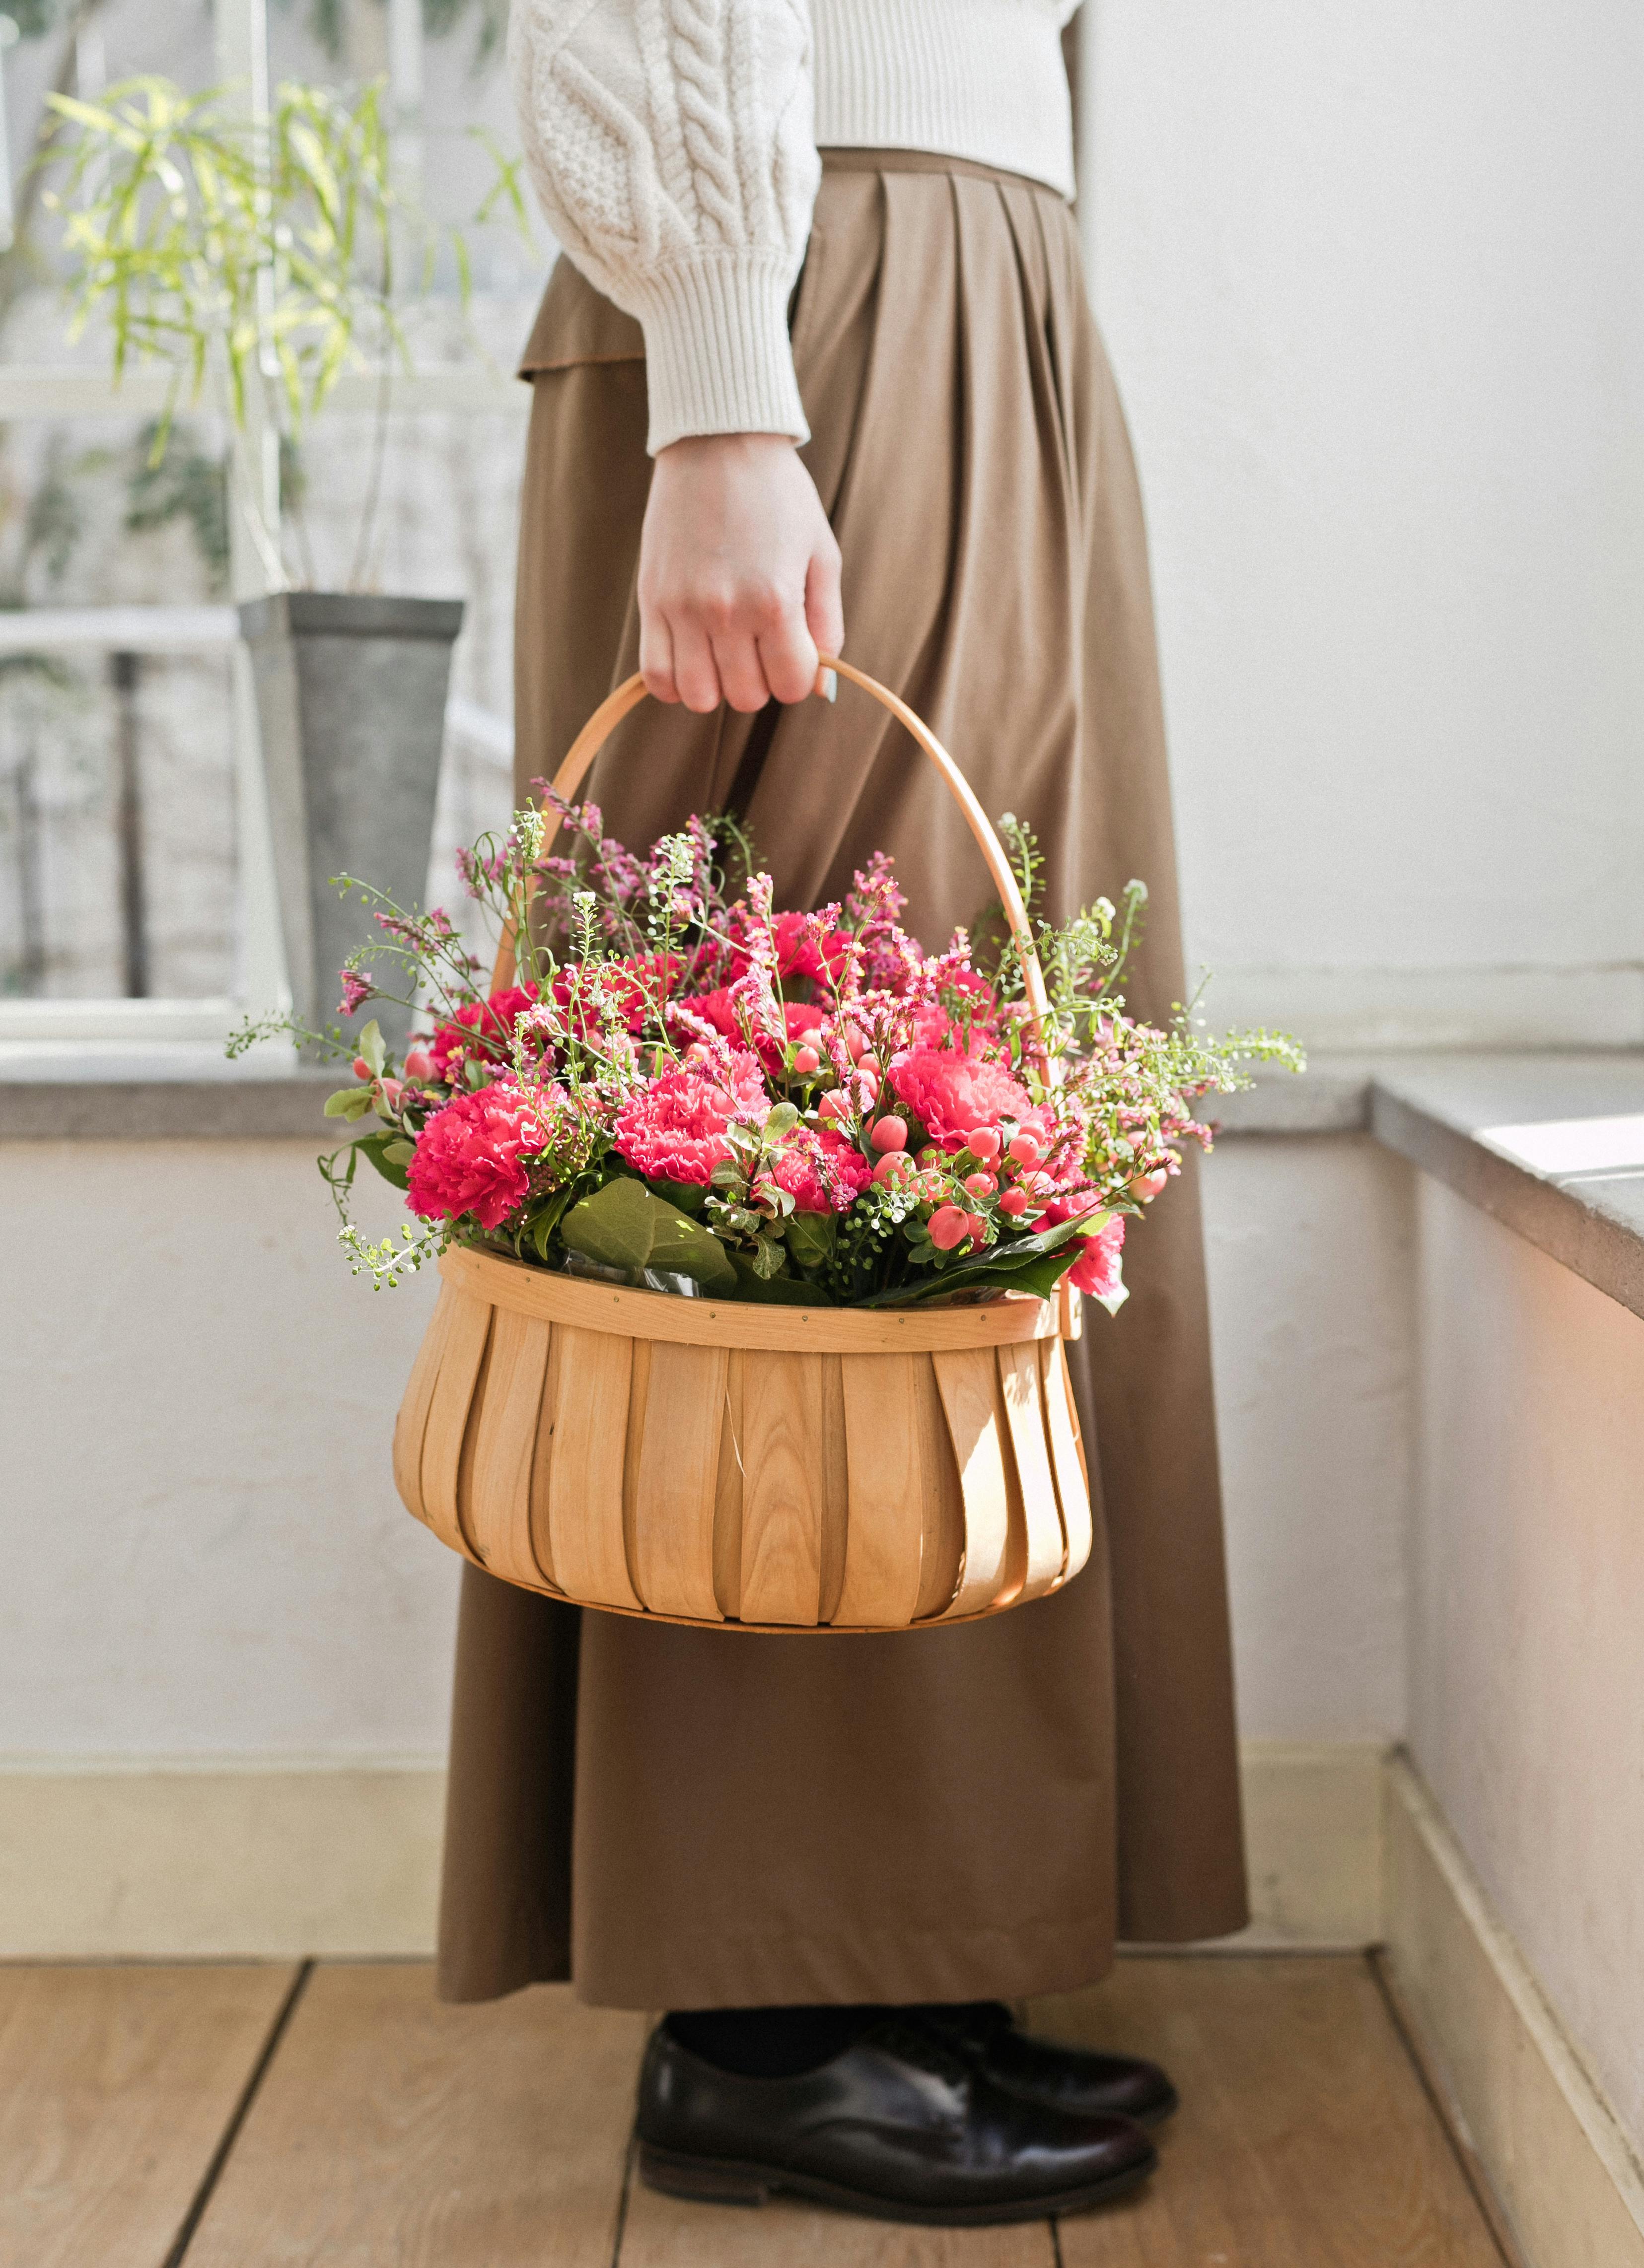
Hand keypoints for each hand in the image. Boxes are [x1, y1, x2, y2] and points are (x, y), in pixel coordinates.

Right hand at [637, 433, 843, 712]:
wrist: (718, 441)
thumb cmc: (779, 495)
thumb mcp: (821, 554)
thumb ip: (827, 624)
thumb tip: (821, 688)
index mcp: (775, 601)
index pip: (792, 687)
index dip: (798, 676)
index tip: (794, 649)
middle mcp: (727, 612)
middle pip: (747, 697)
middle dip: (761, 680)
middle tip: (760, 643)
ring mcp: (683, 609)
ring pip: (700, 697)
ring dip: (718, 686)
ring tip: (725, 652)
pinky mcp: (651, 600)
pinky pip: (656, 675)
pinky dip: (675, 683)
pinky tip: (692, 658)